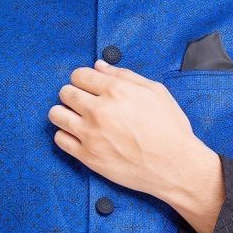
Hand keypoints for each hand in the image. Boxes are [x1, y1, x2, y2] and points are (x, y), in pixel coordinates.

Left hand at [48, 58, 219, 209]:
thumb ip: (124, 75)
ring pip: (56, 114)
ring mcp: (91, 134)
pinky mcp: (87, 156)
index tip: (89, 87)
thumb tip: (100, 66)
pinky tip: (79, 136)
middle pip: (65, 93)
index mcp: (116, 91)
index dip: (84, 79)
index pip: (79, 75)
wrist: (175, 166)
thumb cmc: (170, 129)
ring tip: (77, 118)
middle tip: (84, 103)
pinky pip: (60, 139)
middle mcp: (99, 110)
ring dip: (64, 113)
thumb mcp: (155, 92)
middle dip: (73, 94)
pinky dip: (66, 135)